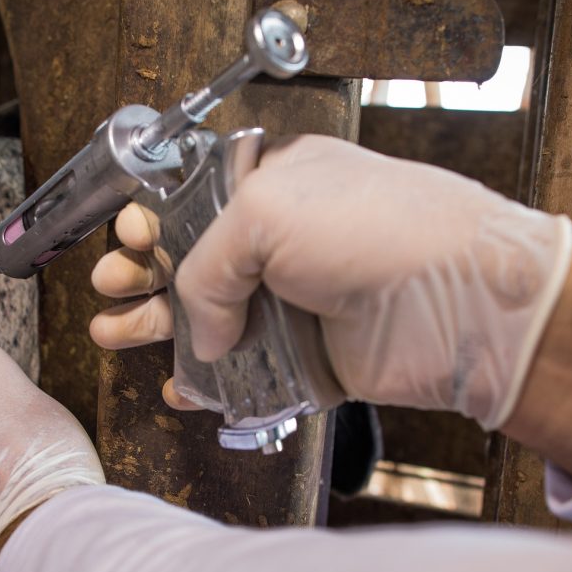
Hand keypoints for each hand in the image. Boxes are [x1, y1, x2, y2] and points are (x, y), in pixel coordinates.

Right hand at [90, 135, 571, 428]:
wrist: (460, 302)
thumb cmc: (381, 229)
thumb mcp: (266, 213)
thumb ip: (207, 264)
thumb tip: (199, 331)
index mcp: (278, 185)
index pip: (197, 199)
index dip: (155, 219)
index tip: (128, 236)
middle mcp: (286, 242)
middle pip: (192, 261)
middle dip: (142, 274)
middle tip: (111, 284)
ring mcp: (297, 303)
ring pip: (210, 320)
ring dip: (157, 328)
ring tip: (114, 333)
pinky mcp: (311, 360)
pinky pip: (246, 375)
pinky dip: (208, 384)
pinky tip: (178, 386)